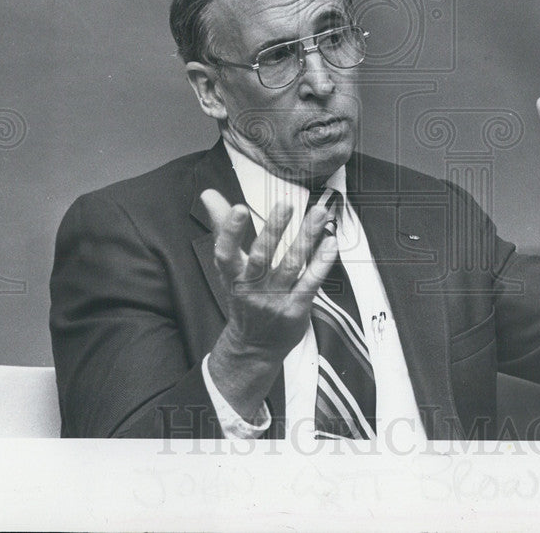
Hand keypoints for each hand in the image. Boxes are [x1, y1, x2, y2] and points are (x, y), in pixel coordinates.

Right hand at [202, 190, 337, 419]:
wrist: (254, 347)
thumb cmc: (243, 296)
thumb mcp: (229, 266)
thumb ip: (223, 227)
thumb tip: (209, 193)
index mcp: (231, 275)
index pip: (226, 252)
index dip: (230, 231)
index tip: (239, 208)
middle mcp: (250, 288)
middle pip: (261, 256)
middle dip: (274, 229)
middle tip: (286, 203)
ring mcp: (274, 300)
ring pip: (291, 265)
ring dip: (306, 237)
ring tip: (319, 212)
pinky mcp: (295, 309)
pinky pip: (310, 282)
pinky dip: (321, 262)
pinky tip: (330, 242)